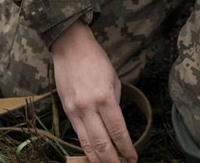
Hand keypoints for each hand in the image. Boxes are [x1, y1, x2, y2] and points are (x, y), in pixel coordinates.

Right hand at [50, 22, 136, 162]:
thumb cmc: (96, 60)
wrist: (70, 47)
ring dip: (98, 160)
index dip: (126, 149)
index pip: (118, 132)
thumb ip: (115, 104)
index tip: (133, 158)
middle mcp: (88, 108)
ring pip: (87, 144)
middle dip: (113, 160)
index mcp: (104, 98)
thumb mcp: (113, 80)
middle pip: (102, 144)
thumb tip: (116, 125)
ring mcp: (75, 111)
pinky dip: (86, 148)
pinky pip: (78, 135)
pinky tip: (94, 155)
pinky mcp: (66, 111)